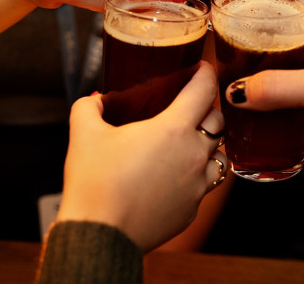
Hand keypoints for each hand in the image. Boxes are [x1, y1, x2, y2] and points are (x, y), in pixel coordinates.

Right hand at [57, 63, 227, 251]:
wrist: (100, 235)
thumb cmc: (94, 182)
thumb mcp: (83, 133)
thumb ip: (89, 106)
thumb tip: (95, 99)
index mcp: (173, 129)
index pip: (204, 91)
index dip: (206, 74)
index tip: (203, 68)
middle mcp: (194, 155)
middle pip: (219, 122)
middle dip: (207, 109)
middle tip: (191, 105)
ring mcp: (196, 186)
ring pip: (219, 156)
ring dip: (208, 144)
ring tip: (189, 141)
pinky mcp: (192, 210)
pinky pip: (205, 185)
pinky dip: (197, 174)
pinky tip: (177, 174)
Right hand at [224, 10, 303, 175]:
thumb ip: (275, 87)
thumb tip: (236, 90)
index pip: (294, 8)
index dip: (265, 11)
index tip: (237, 18)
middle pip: (291, 39)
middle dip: (262, 46)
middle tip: (232, 52)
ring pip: (296, 67)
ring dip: (272, 75)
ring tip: (243, 80)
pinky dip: (285, 98)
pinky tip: (268, 110)